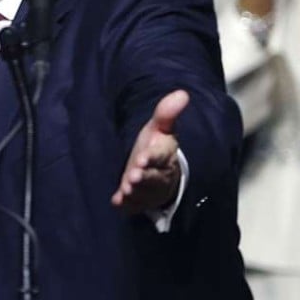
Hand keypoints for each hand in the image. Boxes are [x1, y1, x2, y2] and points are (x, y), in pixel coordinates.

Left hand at [112, 90, 188, 213]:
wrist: (159, 171)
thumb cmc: (156, 146)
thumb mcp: (159, 128)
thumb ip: (166, 113)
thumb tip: (182, 93)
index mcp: (164, 155)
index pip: (160, 157)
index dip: (152, 158)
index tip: (143, 158)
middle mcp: (159, 174)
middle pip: (153, 178)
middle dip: (143, 178)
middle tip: (131, 177)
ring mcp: (149, 190)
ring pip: (144, 193)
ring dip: (135, 192)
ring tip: (126, 189)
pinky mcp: (139, 200)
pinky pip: (134, 206)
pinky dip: (126, 205)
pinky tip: (117, 202)